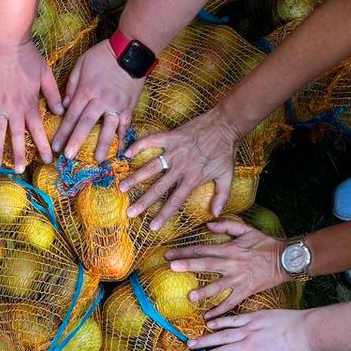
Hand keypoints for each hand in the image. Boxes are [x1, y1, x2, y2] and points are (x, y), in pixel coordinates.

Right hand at [0, 38, 61, 170]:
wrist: (8, 42)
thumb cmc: (28, 55)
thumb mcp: (46, 74)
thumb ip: (54, 94)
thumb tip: (60, 112)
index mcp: (31, 104)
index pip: (39, 130)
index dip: (43, 147)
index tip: (47, 161)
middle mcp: (15, 109)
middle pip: (18, 137)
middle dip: (19, 155)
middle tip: (19, 171)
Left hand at [52, 40, 143, 161]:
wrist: (131, 50)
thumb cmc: (103, 56)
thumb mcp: (81, 64)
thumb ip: (71, 86)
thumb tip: (64, 106)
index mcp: (86, 91)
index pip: (71, 115)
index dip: (63, 132)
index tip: (56, 147)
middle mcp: (100, 100)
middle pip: (86, 124)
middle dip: (76, 141)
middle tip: (69, 157)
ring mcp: (116, 105)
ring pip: (108, 128)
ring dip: (102, 145)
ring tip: (97, 160)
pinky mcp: (129, 107)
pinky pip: (126, 126)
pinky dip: (123, 139)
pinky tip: (121, 152)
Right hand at [120, 106, 239, 231]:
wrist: (227, 123)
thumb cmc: (226, 151)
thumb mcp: (227, 175)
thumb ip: (221, 196)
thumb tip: (215, 214)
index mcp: (193, 178)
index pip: (175, 201)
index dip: (163, 215)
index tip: (152, 227)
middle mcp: (181, 167)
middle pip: (158, 188)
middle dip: (143, 202)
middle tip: (130, 212)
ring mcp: (175, 151)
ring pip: (151, 166)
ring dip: (135, 177)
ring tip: (122, 187)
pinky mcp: (172, 136)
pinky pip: (152, 140)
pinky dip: (138, 145)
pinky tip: (126, 153)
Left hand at [166, 220, 285, 318]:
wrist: (287, 259)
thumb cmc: (266, 244)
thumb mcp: (247, 230)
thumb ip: (227, 226)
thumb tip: (208, 225)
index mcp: (230, 249)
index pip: (203, 249)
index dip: (185, 251)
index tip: (169, 254)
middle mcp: (232, 264)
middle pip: (206, 264)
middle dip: (188, 265)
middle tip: (171, 267)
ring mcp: (238, 279)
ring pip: (218, 286)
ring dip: (204, 292)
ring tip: (190, 297)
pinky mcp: (246, 291)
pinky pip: (231, 302)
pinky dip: (220, 311)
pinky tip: (209, 319)